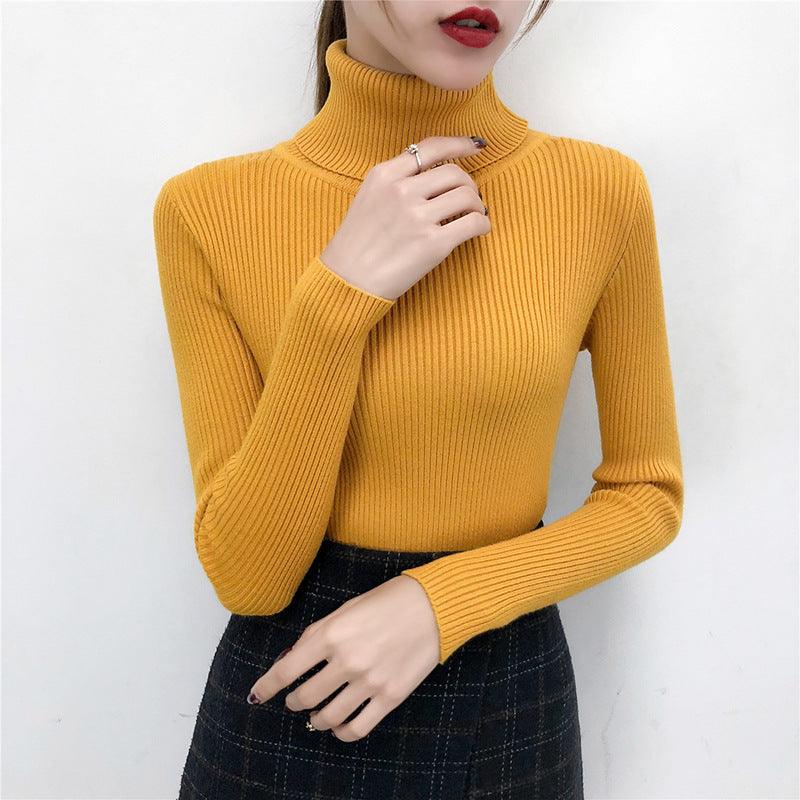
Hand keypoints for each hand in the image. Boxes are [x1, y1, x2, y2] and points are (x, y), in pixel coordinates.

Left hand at [247, 574, 439, 740]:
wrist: (433, 606)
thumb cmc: (388, 601)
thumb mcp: (346, 608)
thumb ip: (317, 634)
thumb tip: (293, 658)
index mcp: (332, 634)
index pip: (286, 670)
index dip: (267, 686)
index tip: (258, 695)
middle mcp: (347, 661)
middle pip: (304, 697)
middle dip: (293, 702)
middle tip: (295, 700)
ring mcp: (369, 681)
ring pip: (327, 717)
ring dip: (315, 719)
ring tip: (315, 716)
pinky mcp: (390, 696)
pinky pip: (357, 728)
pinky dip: (341, 733)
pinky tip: (339, 726)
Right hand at [320, 134, 490, 300]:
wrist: (348, 280)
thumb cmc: (357, 244)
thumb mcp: (368, 197)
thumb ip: (396, 181)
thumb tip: (435, 171)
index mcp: (384, 175)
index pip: (431, 148)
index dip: (459, 144)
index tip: (476, 147)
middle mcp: (401, 191)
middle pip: (454, 173)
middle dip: (469, 184)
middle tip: (470, 199)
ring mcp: (417, 217)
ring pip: (467, 196)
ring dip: (478, 205)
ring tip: (474, 215)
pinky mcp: (432, 244)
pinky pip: (473, 223)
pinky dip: (483, 224)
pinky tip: (480, 230)